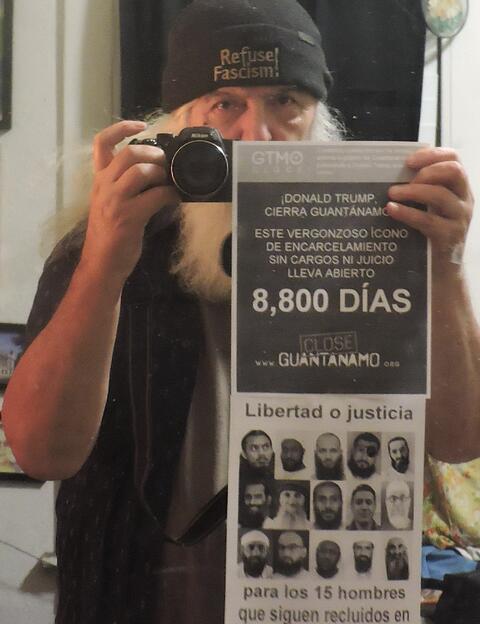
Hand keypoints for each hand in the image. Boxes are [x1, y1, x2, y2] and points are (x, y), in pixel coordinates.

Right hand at [81, 120, 179, 280]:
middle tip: (166, 162)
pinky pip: (155, 196)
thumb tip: (155, 171)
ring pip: (141, 171)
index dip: (121, 128)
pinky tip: (175, 198)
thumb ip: (123, 184)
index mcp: (99, 180)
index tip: (141, 124)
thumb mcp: (109, 203)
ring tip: (169, 181)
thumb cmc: (109, 235)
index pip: (101, 143)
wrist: (101, 264)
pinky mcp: (129, 217)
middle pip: (129, 153)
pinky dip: (170, 194)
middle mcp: (104, 186)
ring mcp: (115, 201)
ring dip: (162, 173)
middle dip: (153, 152)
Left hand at [385, 147, 473, 269]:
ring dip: (412, 191)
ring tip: (391, 194)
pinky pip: (428, 220)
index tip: (408, 161)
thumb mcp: (428, 208)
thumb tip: (390, 173)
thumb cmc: (429, 235)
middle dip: (427, 170)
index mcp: (459, 188)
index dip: (432, 154)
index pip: (454, 158)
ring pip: (440, 195)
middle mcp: (464, 200)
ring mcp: (460, 219)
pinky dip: (407, 213)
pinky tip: (392, 210)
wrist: (441, 272)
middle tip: (403, 180)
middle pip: (454, 171)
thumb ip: (419, 190)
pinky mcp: (449, 237)